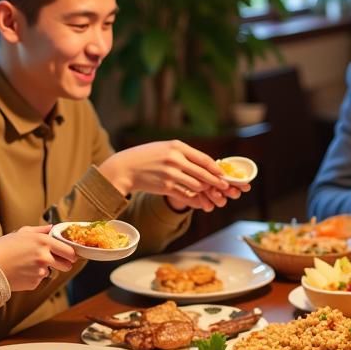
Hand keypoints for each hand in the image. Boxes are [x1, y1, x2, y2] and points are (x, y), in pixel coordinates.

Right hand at [0, 224, 75, 290]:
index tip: (70, 255)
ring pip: (51, 272)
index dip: (71, 254)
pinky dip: (33, 277)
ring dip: (45, 269)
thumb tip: (53, 227)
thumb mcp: (21, 233)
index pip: (69, 251)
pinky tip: (21, 272)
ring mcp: (40, 272)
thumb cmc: (3, 248)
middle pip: (67, 265)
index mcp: (43, 242)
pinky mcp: (34, 283)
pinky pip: (39, 280)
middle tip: (56, 261)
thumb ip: (41, 230)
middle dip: (64, 264)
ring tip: (28, 265)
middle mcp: (45, 257)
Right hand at [99, 141, 245, 212]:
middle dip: (216, 181)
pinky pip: (185, 195)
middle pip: (203, 173)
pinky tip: (200, 203)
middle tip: (225, 187)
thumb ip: (183, 153)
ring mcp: (170, 174)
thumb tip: (204, 162)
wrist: (126, 167)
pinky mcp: (165, 187)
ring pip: (196, 185)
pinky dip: (195, 200)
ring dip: (206, 192)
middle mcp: (174, 159)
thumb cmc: (147, 157)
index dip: (215, 168)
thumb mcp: (165, 148)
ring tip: (213, 196)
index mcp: (177, 147)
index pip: (203, 158)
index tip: (223, 174)